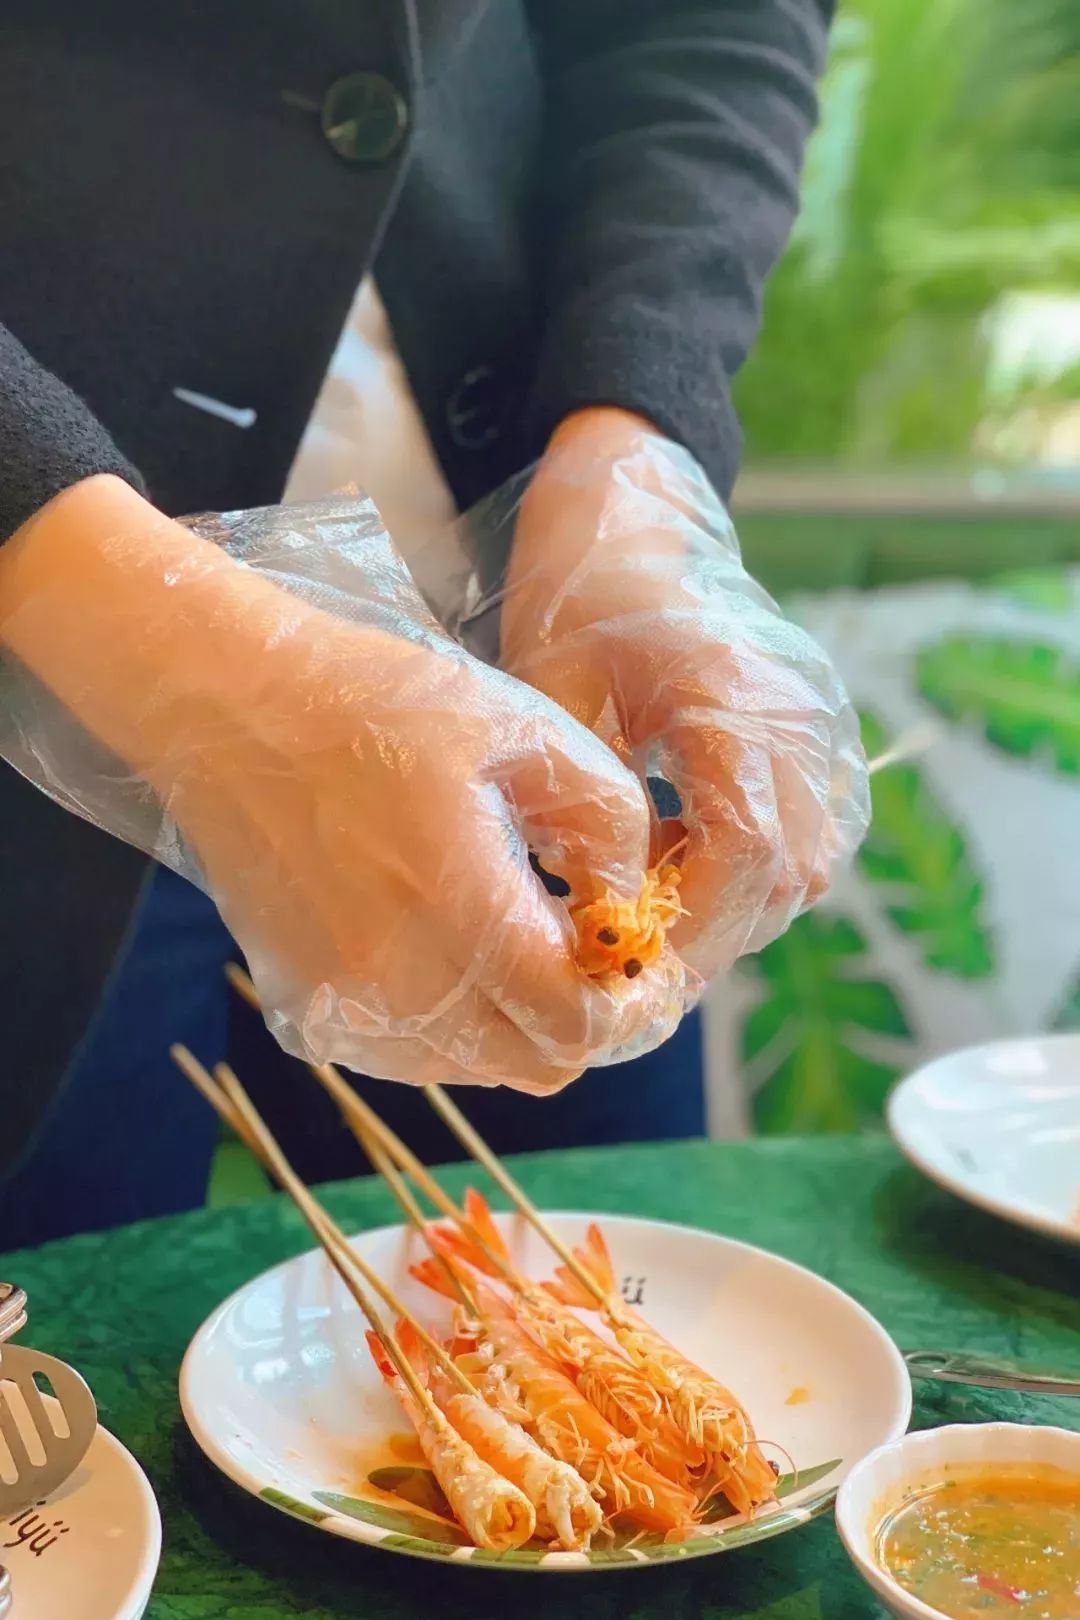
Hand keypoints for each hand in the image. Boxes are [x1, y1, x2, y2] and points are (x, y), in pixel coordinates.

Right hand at [0, 476, 679, 1088]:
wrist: (230, 707)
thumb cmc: (381, 701)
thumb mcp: (526, 730)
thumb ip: (608, 823)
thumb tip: (631, 909)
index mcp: (454, 905)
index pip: (576, 1023)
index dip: (629, 1000)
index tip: (640, 955)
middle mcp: (391, 980)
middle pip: (537, 1065)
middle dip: (583, 1015)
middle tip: (587, 946)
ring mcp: (339, 1006)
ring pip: (477, 1068)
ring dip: (517, 1022)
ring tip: (513, 931)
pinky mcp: (302, 1011)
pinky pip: (410, 1054)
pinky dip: (451, 1022)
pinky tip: (444, 942)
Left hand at [499, 411, 868, 977]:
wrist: (638, 526)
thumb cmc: (579, 600)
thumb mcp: (553, 698)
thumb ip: (581, 806)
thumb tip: (596, 919)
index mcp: (732, 694)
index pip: (747, 849)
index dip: (692, 923)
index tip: (630, 959)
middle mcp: (801, 714)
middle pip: (790, 873)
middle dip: (710, 930)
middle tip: (633, 953)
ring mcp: (825, 724)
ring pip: (810, 864)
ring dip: (733, 900)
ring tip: (648, 888)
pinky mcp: (824, 733)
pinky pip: (814, 833)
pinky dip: (752, 864)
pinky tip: (682, 848)